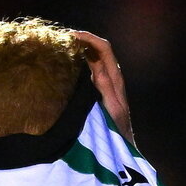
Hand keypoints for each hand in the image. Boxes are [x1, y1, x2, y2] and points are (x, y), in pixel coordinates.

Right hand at [73, 30, 134, 145]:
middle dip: (83, 40)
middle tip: (63, 39)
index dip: (89, 38)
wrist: (122, 148)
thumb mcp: (112, 109)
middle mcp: (112, 78)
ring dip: (81, 50)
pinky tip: (68, 66)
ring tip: (64, 48)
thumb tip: (95, 64)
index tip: (72, 36)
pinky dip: (80, 64)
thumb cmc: (118, 132)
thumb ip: (105, 87)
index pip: (104, 49)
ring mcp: (106, 84)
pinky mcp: (100, 92)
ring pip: (94, 59)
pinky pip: (90, 72)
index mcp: (116, 79)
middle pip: (99, 50)